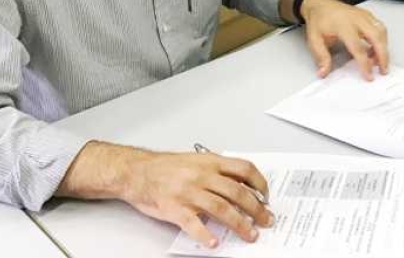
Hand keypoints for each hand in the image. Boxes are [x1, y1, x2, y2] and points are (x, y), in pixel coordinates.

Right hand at [121, 149, 271, 248]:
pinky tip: (214, 243)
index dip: (260, 183)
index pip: (244, 169)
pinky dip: (205, 234)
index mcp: (211, 162)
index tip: (266, 196)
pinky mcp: (174, 208)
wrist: (137, 171)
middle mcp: (203, 176)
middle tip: (266, 220)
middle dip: (256, 209)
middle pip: (237, 192)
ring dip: (239, 224)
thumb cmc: (166, 167)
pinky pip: (193, 224)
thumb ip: (218, 170)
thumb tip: (241, 186)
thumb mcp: (197, 160)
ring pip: (222, 208)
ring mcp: (189, 192)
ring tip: (250, 235)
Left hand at [301, 0, 389, 79]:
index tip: (368, 75)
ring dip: (384, 47)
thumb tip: (324, 72)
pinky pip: (380, 27)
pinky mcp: (368, 15)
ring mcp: (364, 15)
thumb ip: (321, 57)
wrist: (320, 4)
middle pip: (376, 37)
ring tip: (380, 62)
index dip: (365, 63)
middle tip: (383, 70)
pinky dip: (382, 39)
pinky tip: (377, 49)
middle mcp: (356, 19)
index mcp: (343, 26)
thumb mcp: (314, 40)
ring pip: (381, 31)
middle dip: (383, 55)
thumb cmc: (319, 20)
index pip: (358, 47)